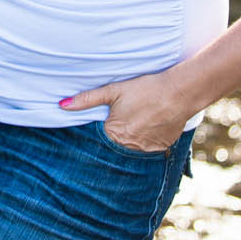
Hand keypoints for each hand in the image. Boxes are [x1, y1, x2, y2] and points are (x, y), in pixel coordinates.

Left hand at [60, 70, 189, 152]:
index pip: (99, 138)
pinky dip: (147, 138)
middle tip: (126, 118)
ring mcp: (147, 150)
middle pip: (116, 144)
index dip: (100, 129)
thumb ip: (87, 100)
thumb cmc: (144, 89)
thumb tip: (62, 105)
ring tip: (139, 119)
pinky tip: (150, 124)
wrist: (179, 92)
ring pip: (132, 147)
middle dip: (116, 134)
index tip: (106, 120)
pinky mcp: (162, 148)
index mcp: (114, 134)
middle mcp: (129, 147)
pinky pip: (149, 147)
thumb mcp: (113, 91)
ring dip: (132, 137)